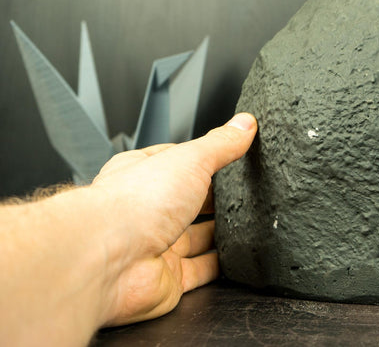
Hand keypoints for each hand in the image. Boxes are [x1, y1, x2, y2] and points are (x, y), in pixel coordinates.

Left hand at [91, 112, 256, 326]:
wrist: (110, 258)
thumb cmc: (133, 203)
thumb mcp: (190, 159)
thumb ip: (220, 144)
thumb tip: (244, 124)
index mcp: (142, 174)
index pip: (176, 162)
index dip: (203, 159)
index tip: (228, 155)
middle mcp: (146, 210)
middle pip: (186, 202)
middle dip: (211, 199)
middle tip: (239, 193)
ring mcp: (156, 245)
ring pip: (194, 237)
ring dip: (217, 232)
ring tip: (242, 222)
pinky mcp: (168, 277)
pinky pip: (199, 270)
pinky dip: (217, 265)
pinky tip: (233, 257)